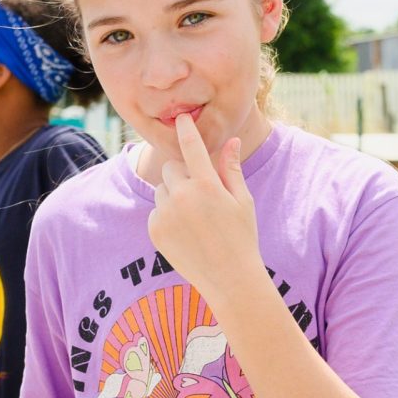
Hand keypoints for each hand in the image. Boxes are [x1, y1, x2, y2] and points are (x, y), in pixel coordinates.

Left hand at [147, 114, 261, 303]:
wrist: (229, 279)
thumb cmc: (242, 237)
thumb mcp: (242, 201)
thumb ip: (231, 169)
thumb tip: (230, 139)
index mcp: (207, 185)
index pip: (192, 147)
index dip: (186, 129)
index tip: (180, 118)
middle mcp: (182, 196)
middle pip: (171, 169)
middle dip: (182, 175)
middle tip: (200, 195)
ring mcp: (166, 214)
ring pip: (161, 191)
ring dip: (173, 196)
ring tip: (195, 219)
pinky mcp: (155, 230)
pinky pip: (156, 212)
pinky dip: (166, 217)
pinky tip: (186, 233)